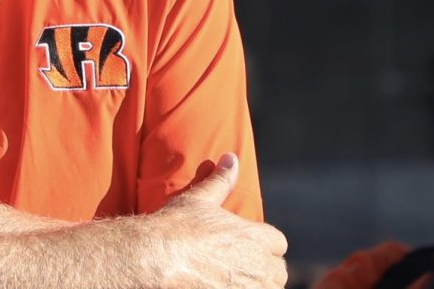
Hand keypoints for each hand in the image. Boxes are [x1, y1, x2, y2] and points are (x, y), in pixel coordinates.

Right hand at [151, 154, 287, 287]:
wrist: (154, 259)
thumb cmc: (175, 227)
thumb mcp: (199, 200)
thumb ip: (221, 181)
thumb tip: (230, 158)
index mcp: (255, 238)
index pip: (279, 243)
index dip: (265, 245)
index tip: (249, 247)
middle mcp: (258, 267)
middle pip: (278, 273)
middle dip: (264, 270)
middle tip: (241, 268)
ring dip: (256, 286)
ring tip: (234, 281)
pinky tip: (222, 288)